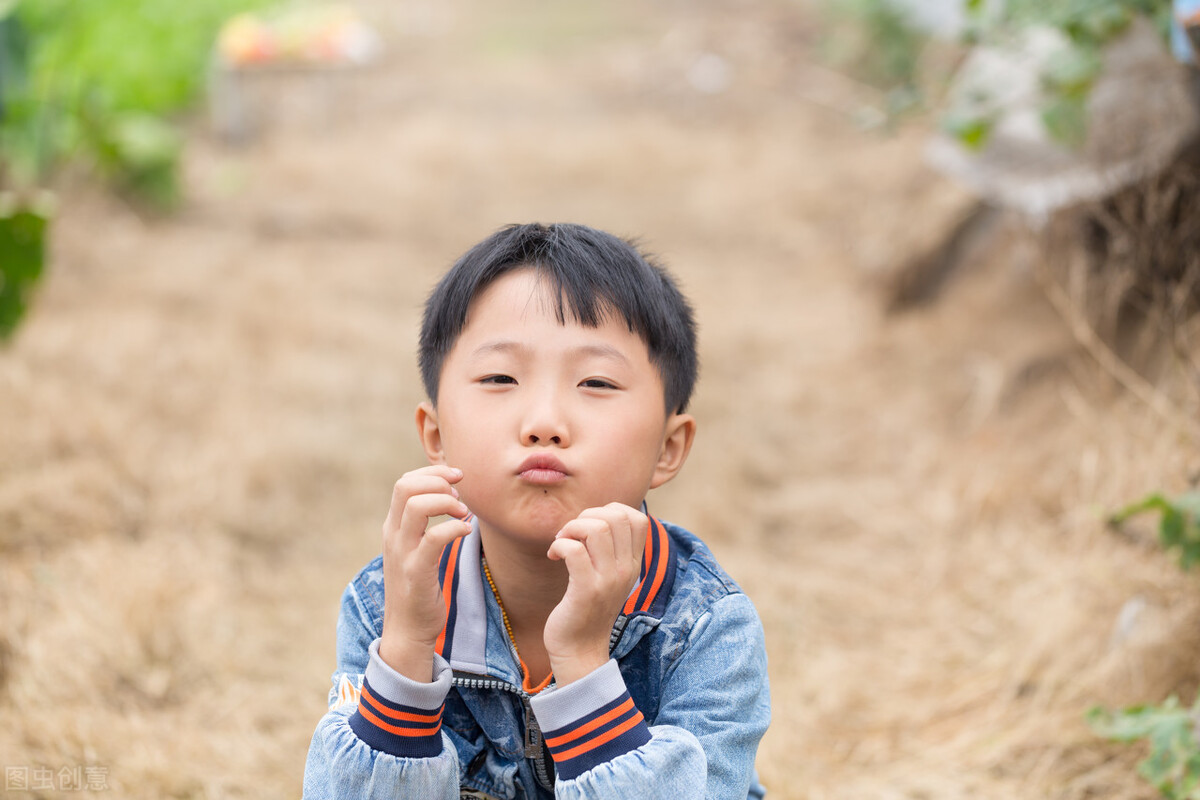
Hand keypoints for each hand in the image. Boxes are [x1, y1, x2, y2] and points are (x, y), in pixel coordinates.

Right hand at [378, 465, 471, 681]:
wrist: (407, 630)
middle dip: (438, 481)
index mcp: (393, 527)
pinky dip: (454, 527)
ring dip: (446, 502)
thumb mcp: (415, 549)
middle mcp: (393, 535)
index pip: (404, 482)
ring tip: (463, 513)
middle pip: (405, 487)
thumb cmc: (418, 587)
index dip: (432, 472)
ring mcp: (402, 553)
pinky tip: (466, 531)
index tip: (457, 477)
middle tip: (460, 495)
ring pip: (416, 506)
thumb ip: (423, 524)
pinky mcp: (415, 572)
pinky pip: (434, 538)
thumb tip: (450, 496)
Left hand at [544, 503, 647, 685]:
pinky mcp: (586, 591)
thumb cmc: (587, 609)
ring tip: (561, 543)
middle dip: (587, 515)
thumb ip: (609, 550)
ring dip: (571, 528)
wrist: (580, 652)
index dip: (609, 510)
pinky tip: (553, 556)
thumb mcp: (608, 577)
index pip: (637, 518)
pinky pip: (574, 550)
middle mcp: (626, 570)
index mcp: (633, 564)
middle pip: (617, 517)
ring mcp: (608, 581)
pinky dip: (559, 545)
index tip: (589, 527)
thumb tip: (597, 517)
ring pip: (596, 529)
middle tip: (571, 534)